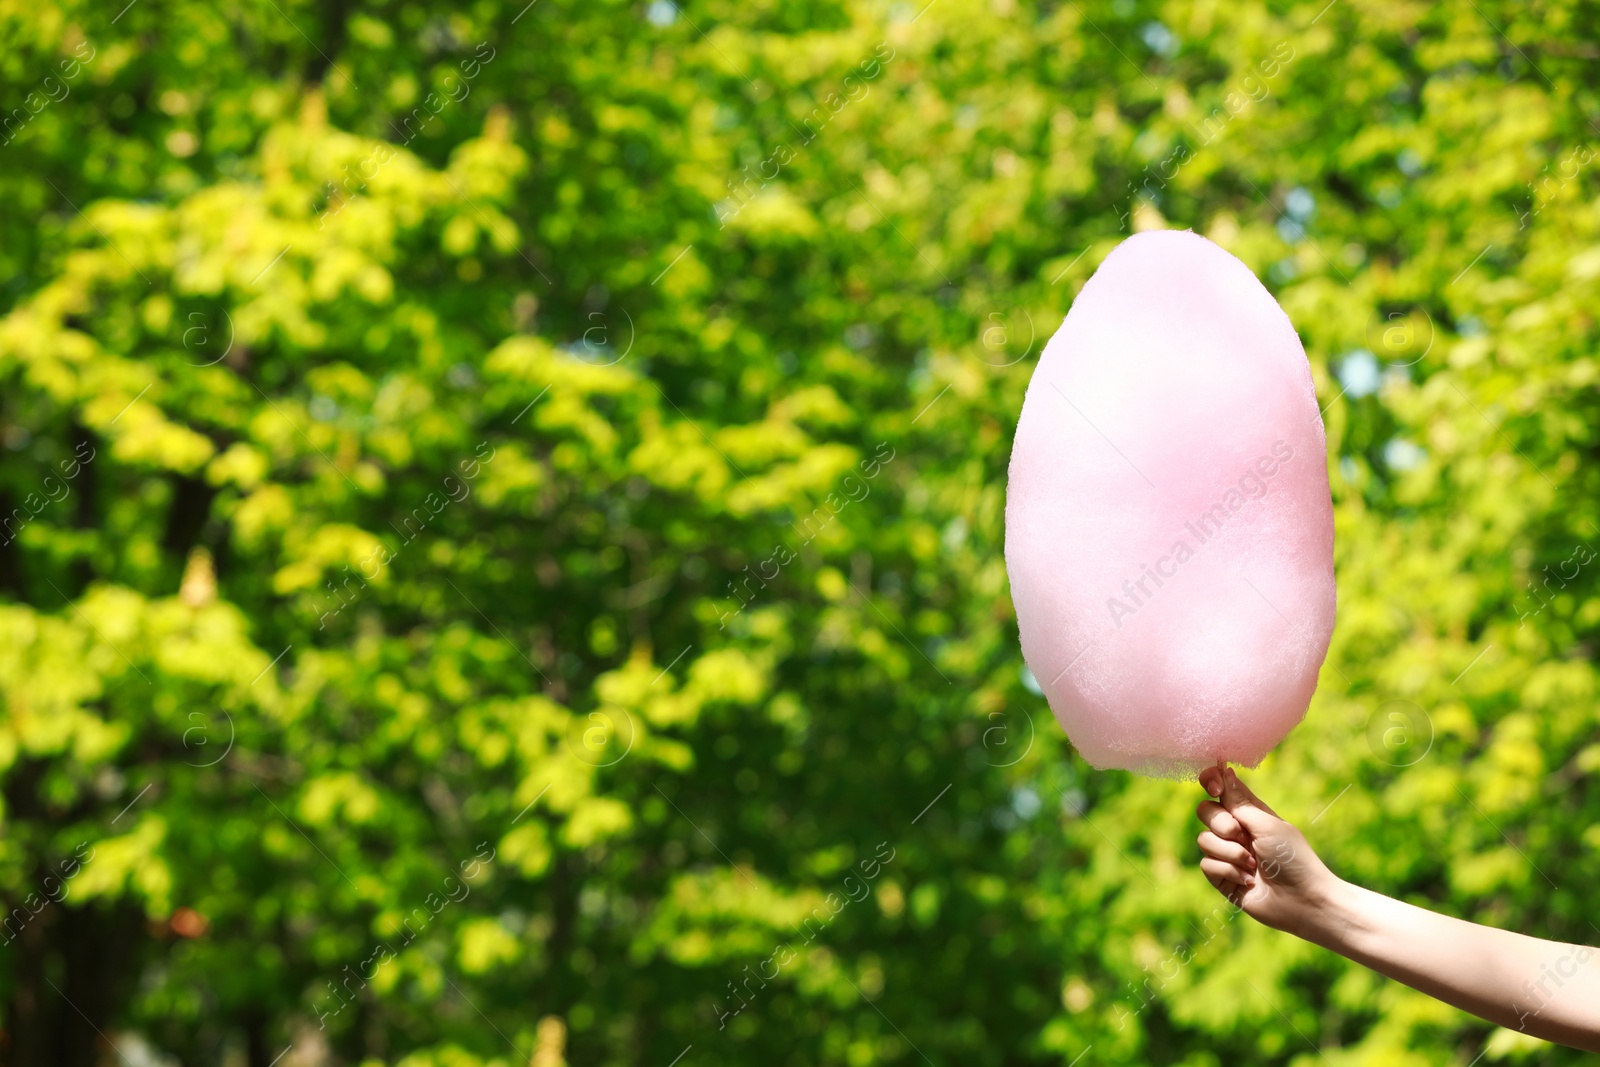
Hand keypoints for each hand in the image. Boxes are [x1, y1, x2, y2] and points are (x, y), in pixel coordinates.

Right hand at [1194, 766, 1336, 934]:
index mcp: (1249, 813)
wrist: (1303, 901)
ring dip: (1229, 852)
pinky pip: (1206, 865)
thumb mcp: (1267, 825)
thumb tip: (1223, 770)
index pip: (1221, 788)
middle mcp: (1236, 831)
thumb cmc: (1293, 859)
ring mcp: (1228, 855)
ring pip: (1204, 840)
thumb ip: (1239, 801)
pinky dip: (1228, 871)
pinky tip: (1249, 881)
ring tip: (1252, 865)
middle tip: (1242, 836)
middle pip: (1205, 811)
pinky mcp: (1222, 878)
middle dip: (1221, 824)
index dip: (1211, 782)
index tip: (1214, 787)